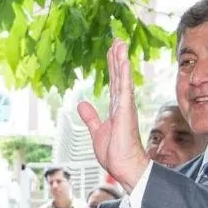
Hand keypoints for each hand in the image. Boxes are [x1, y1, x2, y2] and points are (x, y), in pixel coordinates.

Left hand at [76, 40, 149, 189]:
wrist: (125, 167)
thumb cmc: (116, 153)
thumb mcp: (97, 132)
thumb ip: (91, 117)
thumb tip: (82, 104)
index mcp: (116, 108)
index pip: (114, 82)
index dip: (113, 66)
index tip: (112, 50)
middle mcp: (122, 104)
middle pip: (119, 76)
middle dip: (117, 57)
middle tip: (117, 39)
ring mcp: (125, 107)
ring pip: (122, 79)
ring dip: (121, 60)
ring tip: (120, 43)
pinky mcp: (125, 113)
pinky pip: (124, 90)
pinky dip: (124, 75)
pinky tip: (123, 62)